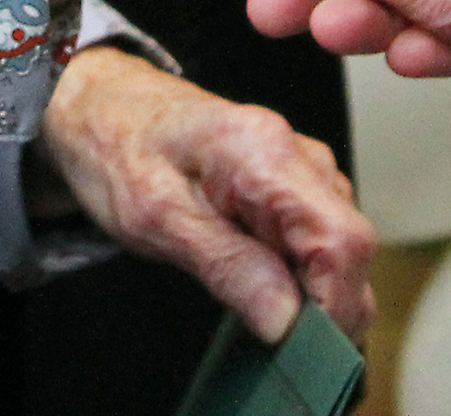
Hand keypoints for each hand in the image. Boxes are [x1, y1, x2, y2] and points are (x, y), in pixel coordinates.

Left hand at [36, 44, 374, 341]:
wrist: (100, 103)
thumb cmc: (117, 145)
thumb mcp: (154, 216)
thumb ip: (226, 265)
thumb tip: (286, 321)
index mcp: (266, 151)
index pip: (343, 240)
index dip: (333, 304)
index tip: (300, 346)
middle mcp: (298, 155)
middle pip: (350, 250)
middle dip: (324, 307)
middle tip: (269, 335)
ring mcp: (300, 170)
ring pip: (340, 251)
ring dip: (311, 294)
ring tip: (253, 306)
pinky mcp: (292, 187)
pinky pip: (318, 242)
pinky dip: (300, 277)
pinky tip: (259, 287)